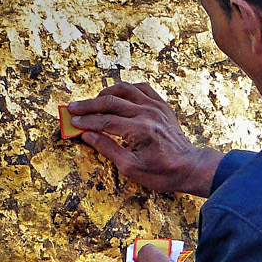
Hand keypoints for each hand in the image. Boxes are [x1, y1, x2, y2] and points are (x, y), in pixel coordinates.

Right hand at [67, 83, 223, 196]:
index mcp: (141, 130)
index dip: (86, 122)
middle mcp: (148, 114)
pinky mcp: (162, 105)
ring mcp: (157, 107)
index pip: (105, 121)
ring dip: (106, 93)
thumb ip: (108, 148)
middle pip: (111, 102)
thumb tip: (87, 135)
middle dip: (89, 105)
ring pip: (125, 89)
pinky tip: (117, 95)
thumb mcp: (132, 168)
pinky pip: (142, 88)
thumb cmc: (163, 173)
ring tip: (93, 102)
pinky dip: (127, 89)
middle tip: (73, 108)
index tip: (72, 122)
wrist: (190, 167)